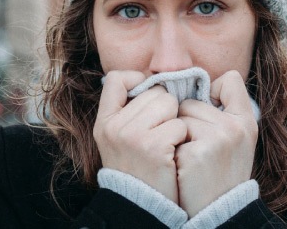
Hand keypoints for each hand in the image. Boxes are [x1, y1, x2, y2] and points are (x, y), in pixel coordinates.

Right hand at [93, 71, 186, 202]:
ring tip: (167, 142)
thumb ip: (129, 111)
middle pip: (154, 92)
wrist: (142, 206)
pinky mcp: (154, 147)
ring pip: (169, 104)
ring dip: (175, 122)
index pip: (116, 79)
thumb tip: (152, 82)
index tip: (148, 99)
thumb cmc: (138, 169)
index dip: (137, 81)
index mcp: (104, 122)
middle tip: (160, 133)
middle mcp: (115, 126)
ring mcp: (133, 136)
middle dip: (165, 108)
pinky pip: (180, 124)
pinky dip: (182, 138)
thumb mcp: (118, 139)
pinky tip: (173, 154)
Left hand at [175, 70, 258, 216]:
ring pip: (178, 117)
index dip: (212, 92)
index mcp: (247, 120)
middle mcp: (235, 126)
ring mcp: (217, 138)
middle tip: (197, 148)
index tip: (208, 114)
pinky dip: (171, 150)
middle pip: (191, 101)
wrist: (218, 211)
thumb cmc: (221, 172)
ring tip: (190, 157)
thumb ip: (224, 110)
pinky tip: (183, 167)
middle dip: (186, 121)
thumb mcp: (236, 139)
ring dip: (176, 135)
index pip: (229, 80)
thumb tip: (194, 83)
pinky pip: (171, 134)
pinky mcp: (197, 153)